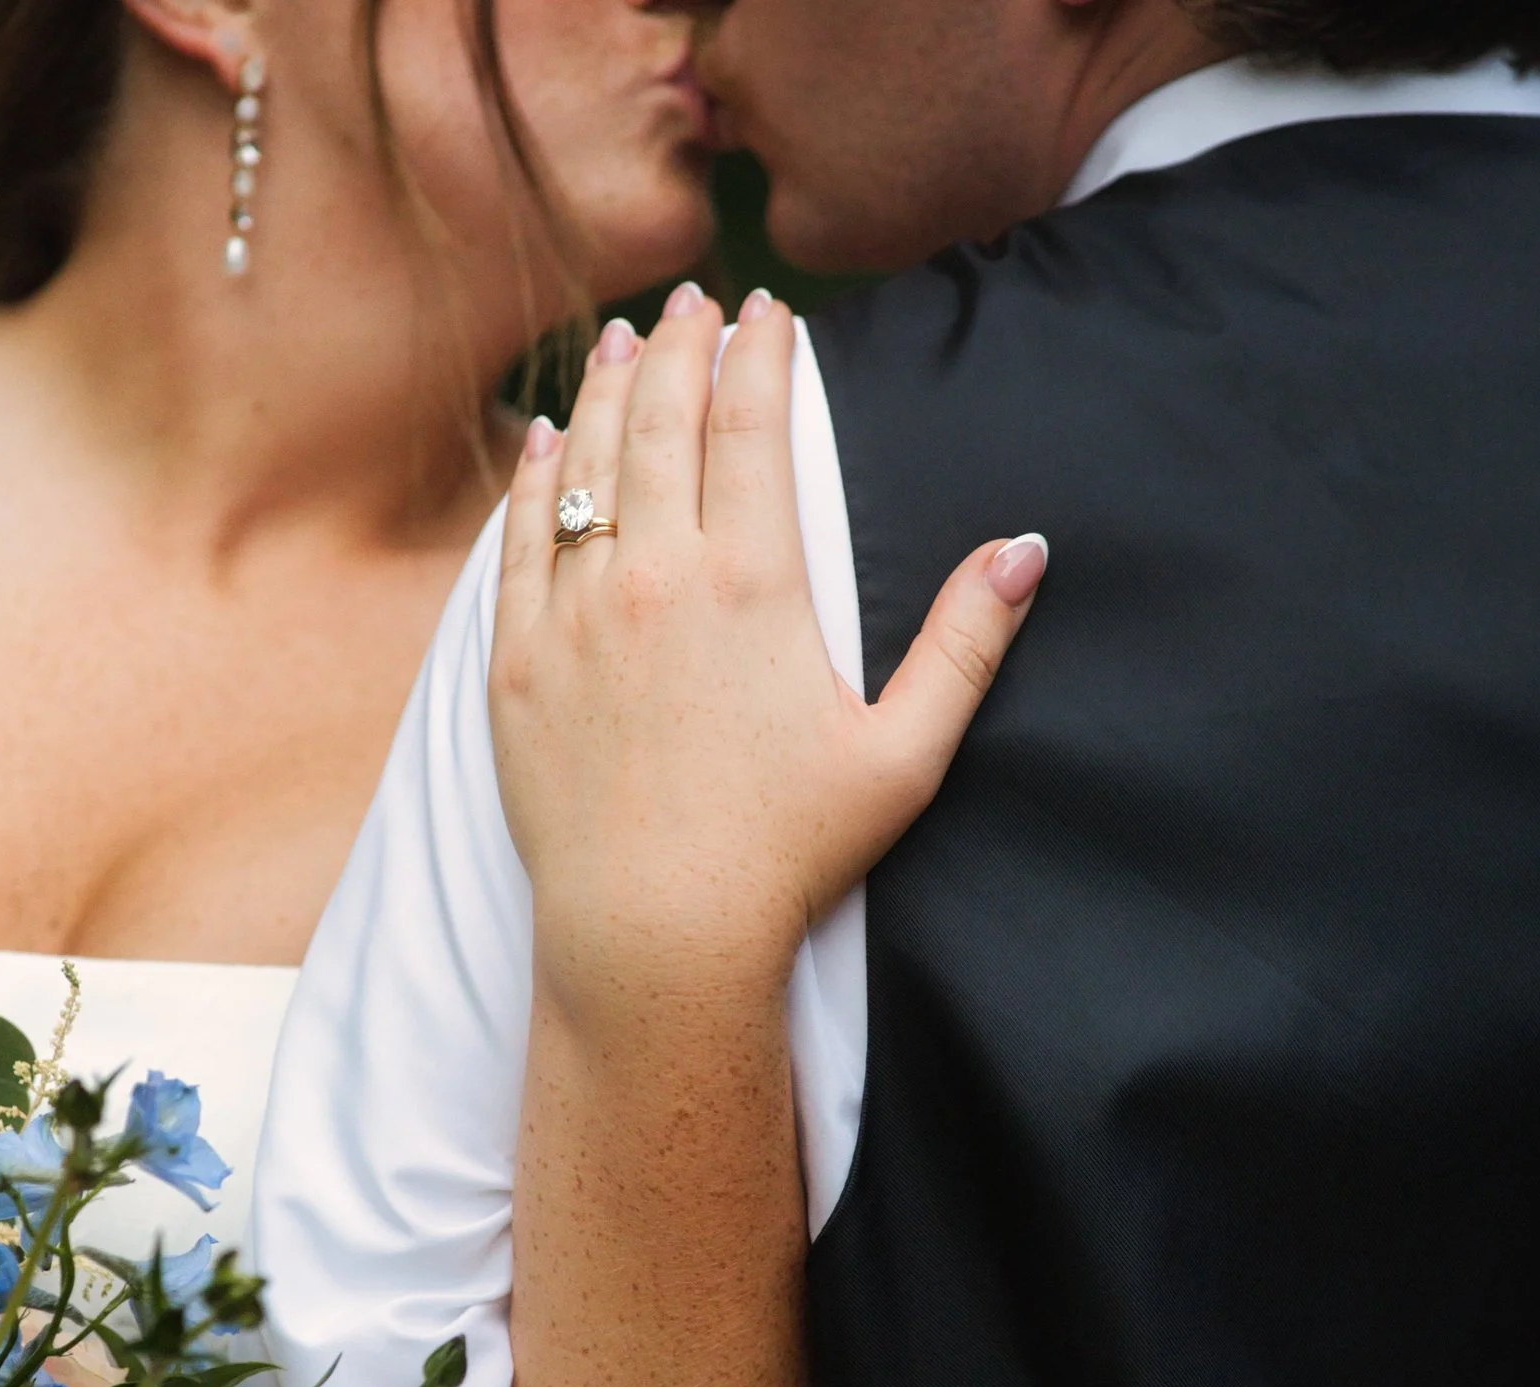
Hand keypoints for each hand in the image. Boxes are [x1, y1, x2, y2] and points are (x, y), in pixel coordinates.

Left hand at [491, 282, 1047, 1006]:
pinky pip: (518, 541)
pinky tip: (550, 439)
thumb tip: (1023, 548)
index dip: (762, 352)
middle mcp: (654, 578)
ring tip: (626, 339)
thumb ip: (964, 644)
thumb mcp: (903, 754)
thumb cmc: (787, 852)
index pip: (752, 425)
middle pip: (664, 421)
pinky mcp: (516, 663)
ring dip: (610, 390)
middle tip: (694, 300)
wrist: (654, 933)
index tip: (769, 309)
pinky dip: (536, 478)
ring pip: (586, 466)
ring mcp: (574, 616)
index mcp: (752, 584)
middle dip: (682, 345)